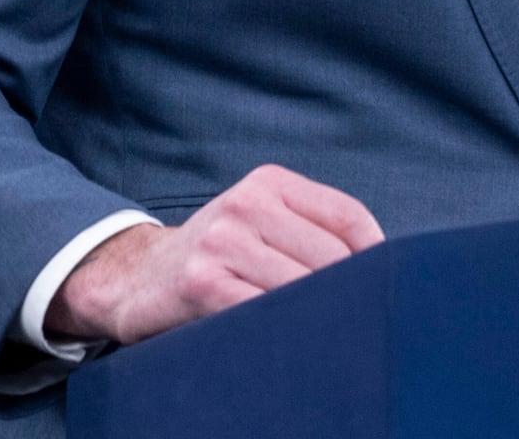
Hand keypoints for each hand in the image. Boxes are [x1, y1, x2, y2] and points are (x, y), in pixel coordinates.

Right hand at [44, 164, 383, 345]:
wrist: (136, 278)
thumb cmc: (218, 254)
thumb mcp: (262, 220)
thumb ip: (312, 229)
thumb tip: (380, 265)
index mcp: (269, 182)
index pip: (346, 215)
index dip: (374, 254)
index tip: (383, 284)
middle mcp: (246, 204)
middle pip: (329, 256)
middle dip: (347, 291)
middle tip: (354, 317)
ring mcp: (222, 242)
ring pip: (301, 286)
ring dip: (318, 313)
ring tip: (324, 330)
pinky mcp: (202, 283)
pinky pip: (263, 311)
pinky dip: (283, 328)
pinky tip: (288, 336)